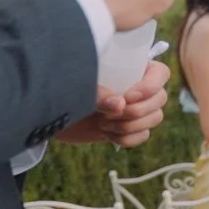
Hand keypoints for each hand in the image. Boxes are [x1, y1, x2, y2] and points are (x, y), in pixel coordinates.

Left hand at [58, 60, 172, 147]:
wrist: (48, 116)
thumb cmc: (61, 90)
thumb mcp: (76, 86)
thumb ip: (98, 92)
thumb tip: (118, 104)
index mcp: (130, 69)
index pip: (160, 73)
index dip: (150, 87)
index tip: (126, 97)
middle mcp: (137, 88)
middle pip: (160, 98)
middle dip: (137, 111)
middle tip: (109, 113)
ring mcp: (135, 109)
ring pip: (155, 118)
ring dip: (130, 125)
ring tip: (104, 124)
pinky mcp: (129, 129)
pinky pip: (143, 135)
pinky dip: (126, 139)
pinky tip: (107, 135)